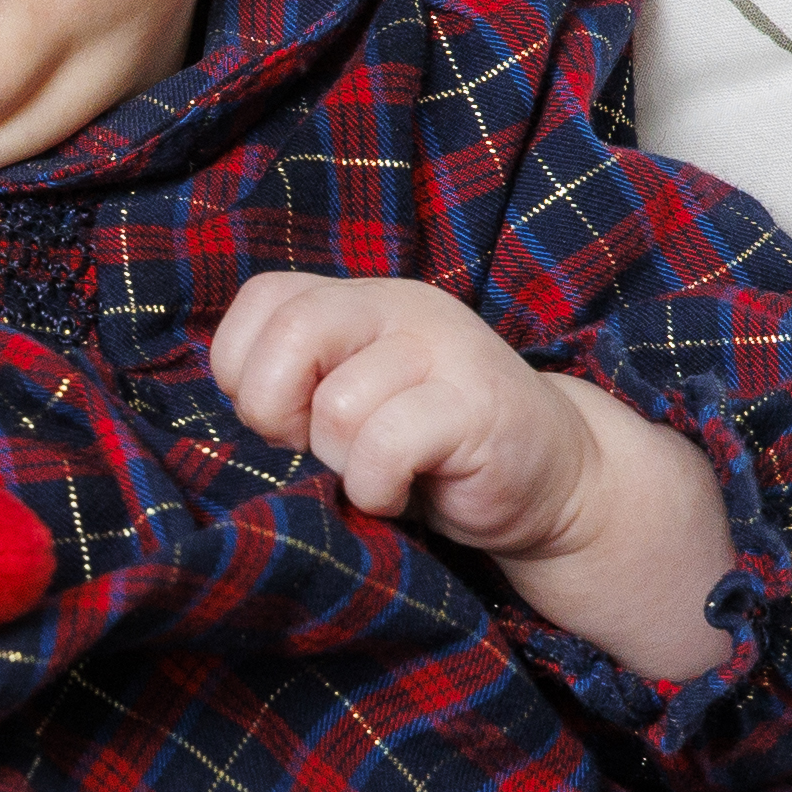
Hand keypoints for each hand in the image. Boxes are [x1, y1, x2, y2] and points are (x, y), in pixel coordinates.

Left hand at [208, 271, 737, 678]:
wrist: (555, 482)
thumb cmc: (434, 453)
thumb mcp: (354, 404)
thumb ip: (301, 384)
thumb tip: (235, 411)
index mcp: (360, 301)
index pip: (265, 299)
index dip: (245, 366)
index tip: (277, 420)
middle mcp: (401, 309)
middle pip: (293, 329)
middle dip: (276, 407)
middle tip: (311, 448)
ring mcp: (443, 352)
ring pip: (337, 405)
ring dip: (341, 462)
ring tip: (380, 472)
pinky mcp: (476, 407)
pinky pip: (386, 447)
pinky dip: (378, 488)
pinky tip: (406, 493)